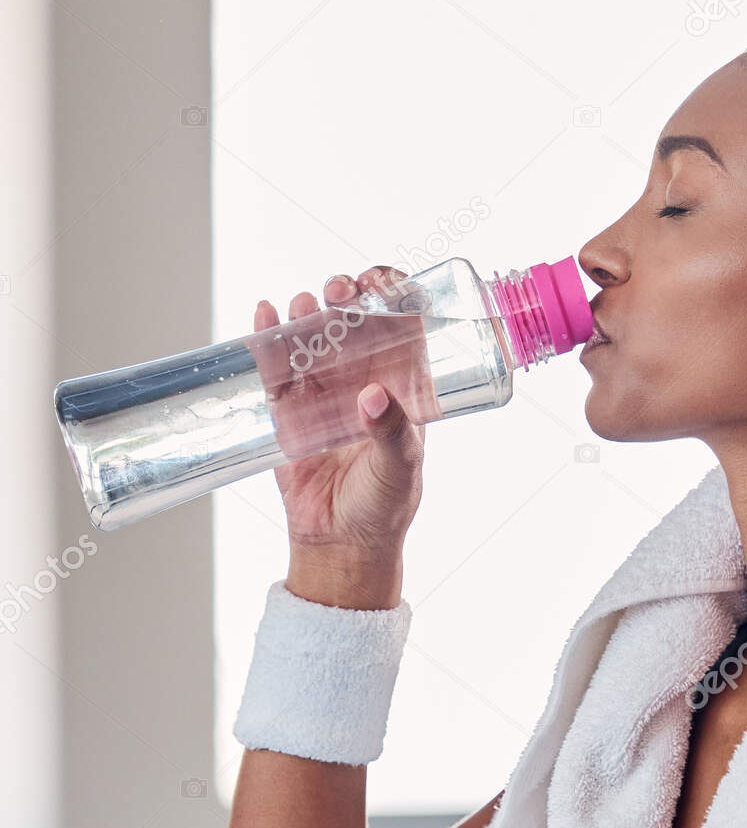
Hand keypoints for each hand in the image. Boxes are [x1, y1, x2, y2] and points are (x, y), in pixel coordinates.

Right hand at [250, 266, 426, 590]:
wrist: (340, 545)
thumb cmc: (382, 508)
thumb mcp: (399, 469)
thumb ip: (392, 434)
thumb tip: (374, 396)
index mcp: (400, 391)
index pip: (400, 330)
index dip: (392, 297)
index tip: (379, 281)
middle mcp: (361, 384)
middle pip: (352, 326)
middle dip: (345, 299)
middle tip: (337, 292)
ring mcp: (322, 394)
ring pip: (312, 340)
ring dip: (307, 314)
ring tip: (304, 303)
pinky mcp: (287, 412)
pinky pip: (275, 368)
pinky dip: (268, 338)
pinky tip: (266, 315)